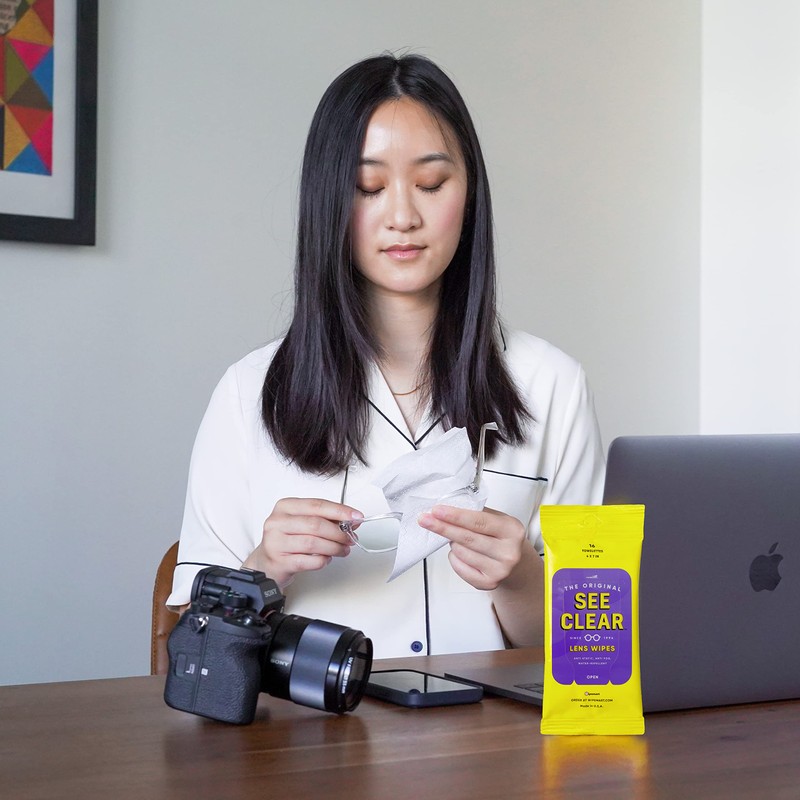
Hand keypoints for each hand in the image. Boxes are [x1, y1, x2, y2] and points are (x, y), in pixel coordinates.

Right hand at [242, 498, 362, 588]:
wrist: (266, 563)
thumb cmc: (287, 540)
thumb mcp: (304, 523)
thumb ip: (328, 519)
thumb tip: (353, 520)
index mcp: (285, 506)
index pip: (317, 505)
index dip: (340, 511)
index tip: (356, 516)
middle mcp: (277, 522)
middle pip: (316, 524)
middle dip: (338, 533)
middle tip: (350, 538)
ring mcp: (276, 542)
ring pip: (313, 543)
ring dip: (334, 548)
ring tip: (342, 550)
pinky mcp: (279, 561)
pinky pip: (308, 561)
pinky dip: (322, 560)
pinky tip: (326, 559)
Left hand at [417, 505, 525, 590]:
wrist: (516, 564)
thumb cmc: (502, 537)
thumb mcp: (498, 519)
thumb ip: (477, 512)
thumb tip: (448, 507)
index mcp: (512, 530)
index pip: (478, 521)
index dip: (455, 516)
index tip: (437, 511)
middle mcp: (508, 552)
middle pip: (467, 538)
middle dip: (443, 528)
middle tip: (425, 519)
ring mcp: (500, 570)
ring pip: (461, 552)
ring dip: (452, 542)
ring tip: (459, 538)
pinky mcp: (489, 583)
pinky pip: (459, 567)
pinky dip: (454, 557)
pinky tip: (460, 552)